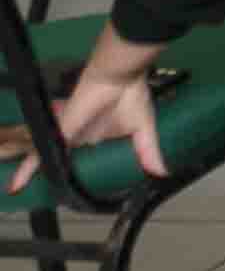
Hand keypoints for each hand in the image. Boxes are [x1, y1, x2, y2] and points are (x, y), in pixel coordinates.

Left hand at [14, 73, 160, 188]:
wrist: (118, 77)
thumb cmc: (131, 97)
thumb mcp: (144, 129)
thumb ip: (148, 152)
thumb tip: (163, 173)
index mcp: (97, 135)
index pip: (84, 156)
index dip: (78, 169)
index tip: (75, 187)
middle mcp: (78, 135)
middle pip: (62, 158)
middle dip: (53, 172)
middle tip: (48, 194)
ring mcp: (66, 134)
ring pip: (46, 157)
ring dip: (31, 172)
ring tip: (18, 189)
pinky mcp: (58, 132)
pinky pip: (39, 154)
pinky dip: (27, 169)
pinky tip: (15, 186)